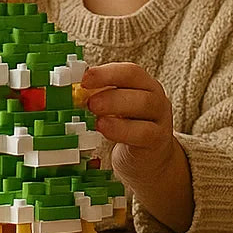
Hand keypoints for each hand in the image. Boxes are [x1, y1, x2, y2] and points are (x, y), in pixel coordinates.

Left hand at [82, 63, 176, 178]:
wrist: (152, 160)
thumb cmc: (129, 130)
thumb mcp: (117, 111)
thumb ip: (100, 98)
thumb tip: (72, 92)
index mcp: (144, 85)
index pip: (130, 71)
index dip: (107, 73)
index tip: (84, 79)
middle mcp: (155, 97)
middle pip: (138, 84)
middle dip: (110, 90)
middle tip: (88, 100)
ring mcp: (160, 118)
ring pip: (144, 104)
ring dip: (116, 105)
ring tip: (94, 113)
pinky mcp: (157, 140)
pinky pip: (143, 132)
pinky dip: (122, 129)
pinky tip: (104, 129)